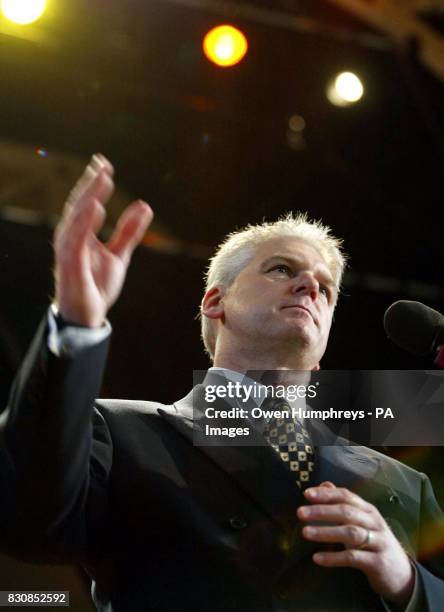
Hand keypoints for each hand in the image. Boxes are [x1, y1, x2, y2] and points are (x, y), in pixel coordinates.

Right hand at [54, 154, 152, 326]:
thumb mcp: (119, 255)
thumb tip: (144, 205)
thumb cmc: (97, 285)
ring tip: (101, 178)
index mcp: (80, 234)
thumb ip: (129, 232)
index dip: (95, 184)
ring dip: (88, 196)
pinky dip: (84, 222)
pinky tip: (95, 207)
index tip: (106, 165)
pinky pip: (76, 239)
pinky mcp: (70, 264)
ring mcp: (69, 250)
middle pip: (79, 204)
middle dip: (90, 183)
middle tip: (103, 163)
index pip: (86, 203)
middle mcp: (71, 238)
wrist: (88, 316)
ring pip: (76, 217)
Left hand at [297, 482, 414, 608]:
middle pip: (346, 512)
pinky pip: (353, 558)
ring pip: (350, 533)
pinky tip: (317, 558)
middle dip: (322, 511)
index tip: (307, 494)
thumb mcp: (362, 521)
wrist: (401, 574)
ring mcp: (378, 542)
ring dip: (326, 532)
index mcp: (368, 510)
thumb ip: (343, 503)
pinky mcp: (377, 562)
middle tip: (300, 513)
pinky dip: (334, 558)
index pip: (346, 496)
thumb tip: (323, 485)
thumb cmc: (375, 543)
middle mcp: (374, 522)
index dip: (327, 494)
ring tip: (305, 533)